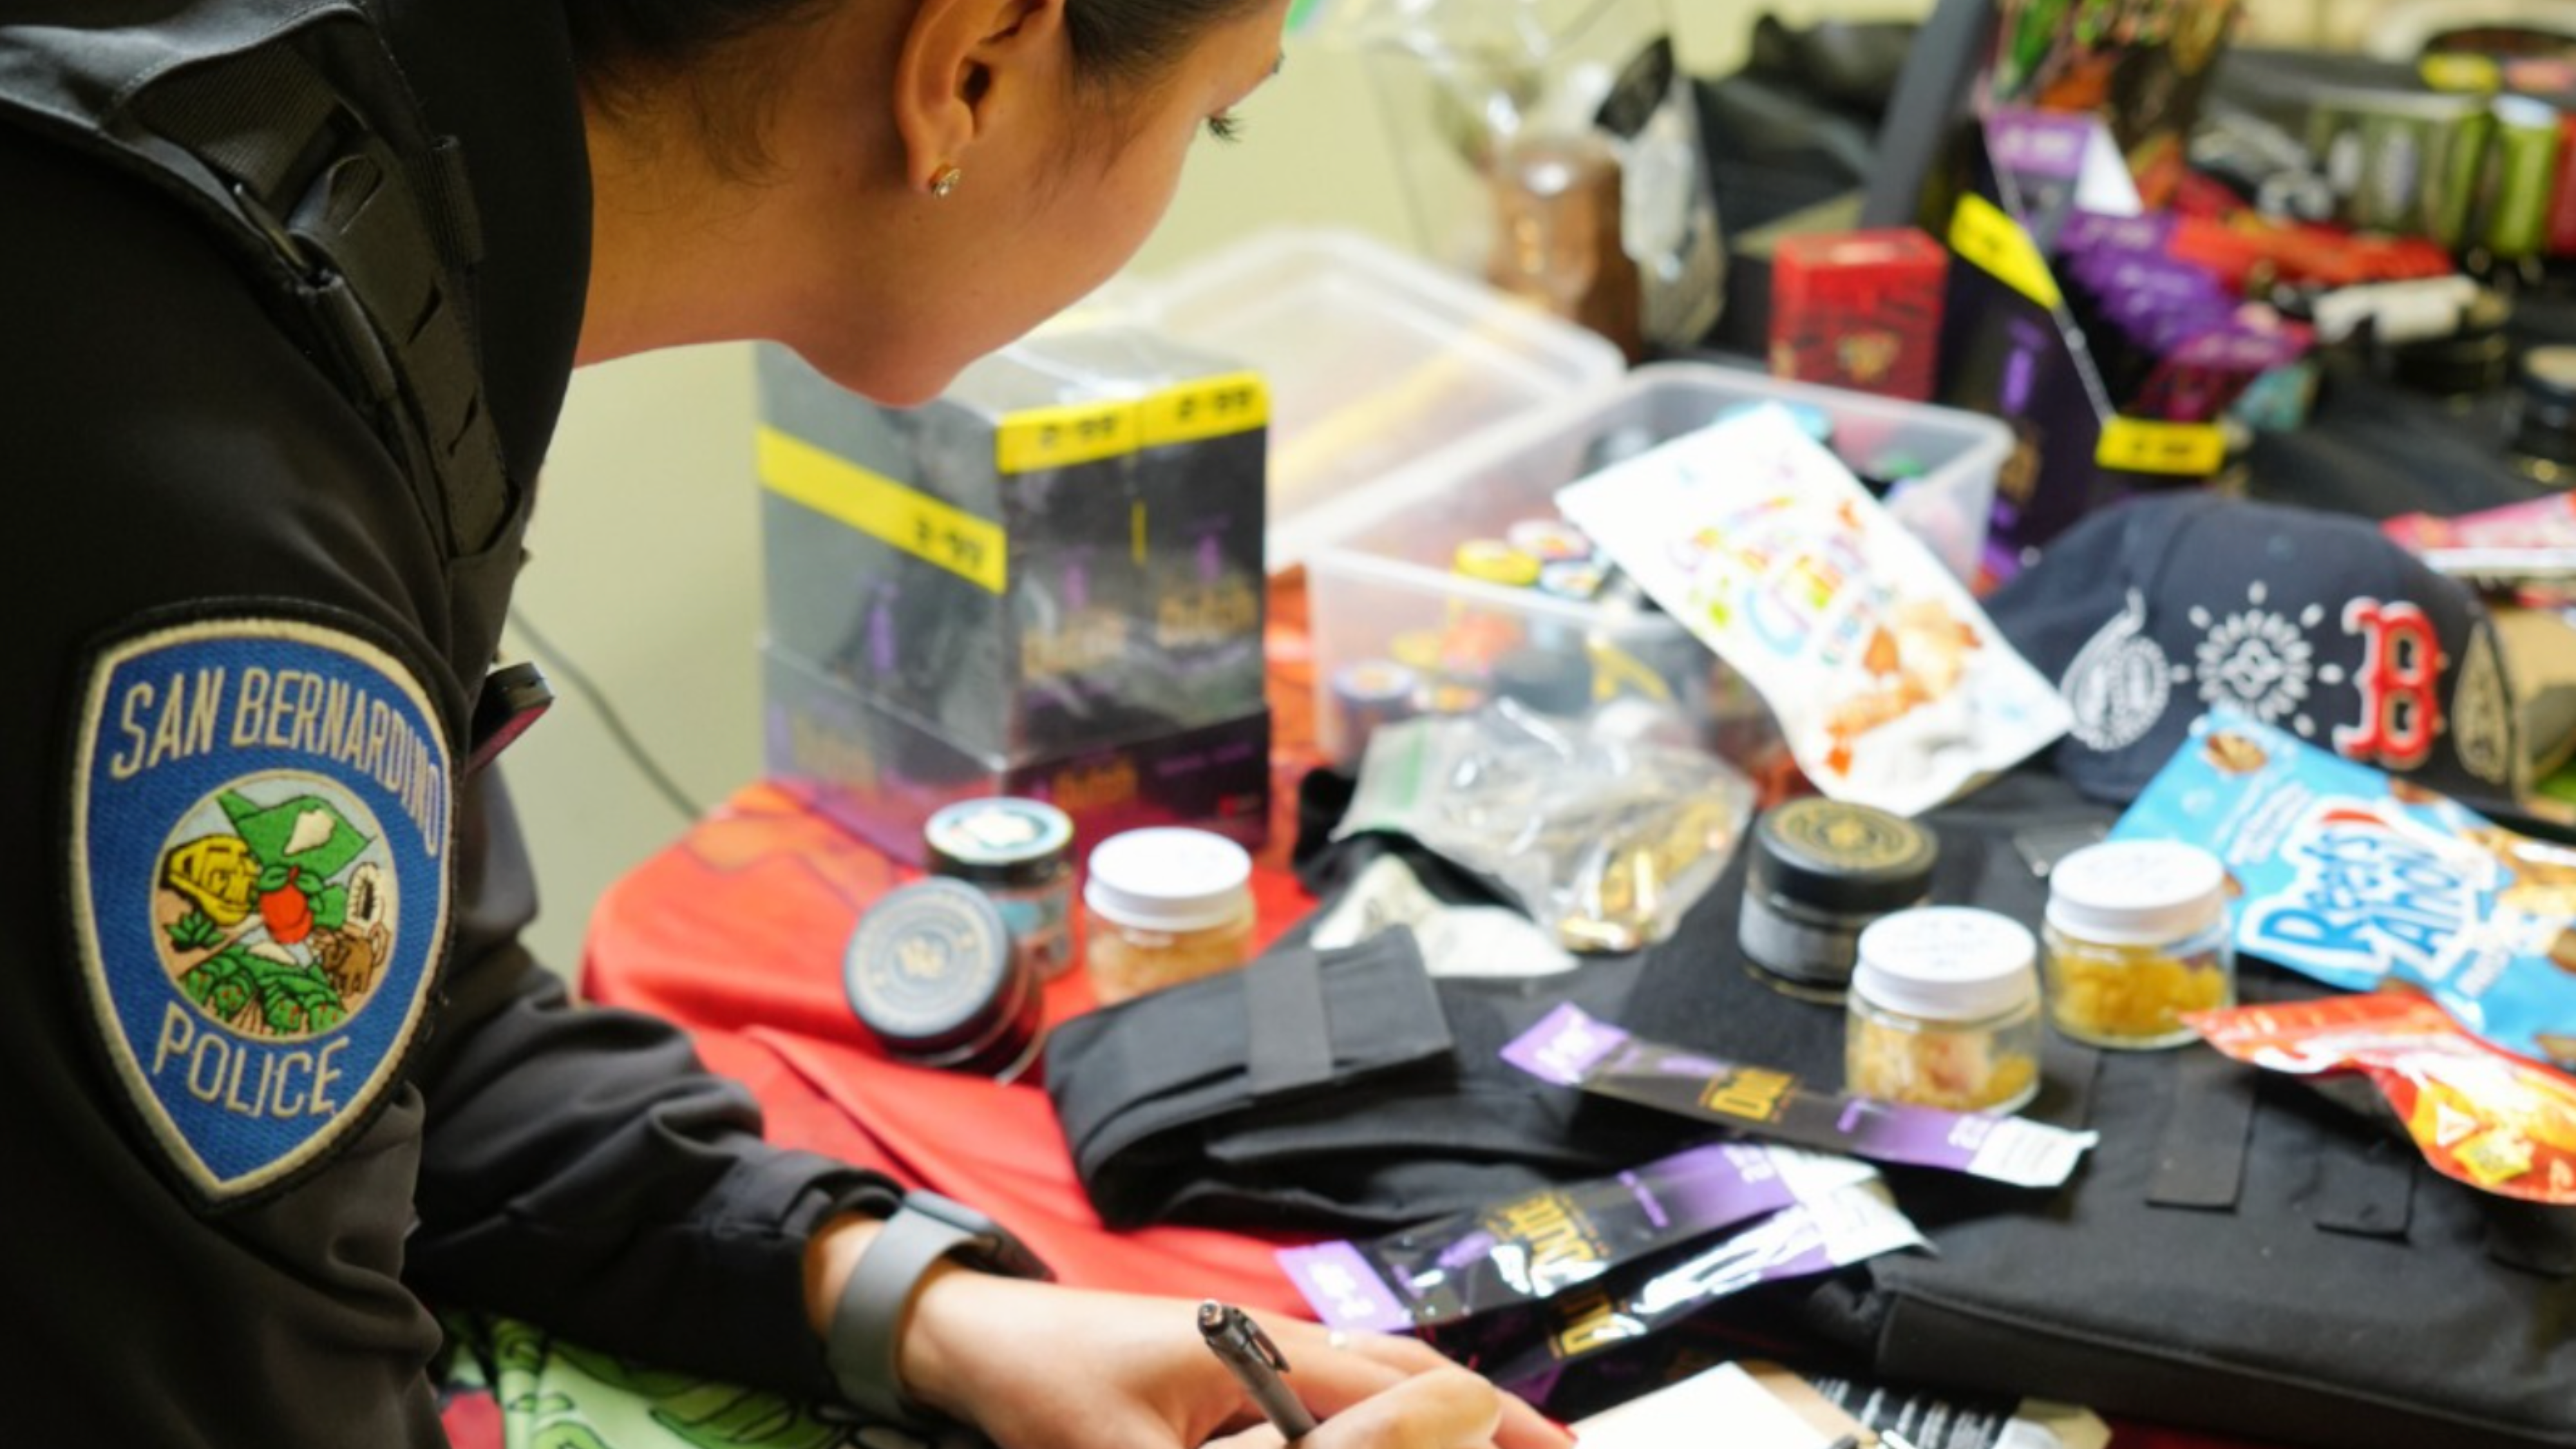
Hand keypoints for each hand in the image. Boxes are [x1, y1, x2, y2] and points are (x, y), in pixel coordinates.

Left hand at [900, 1273, 1572, 1448]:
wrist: (975, 1339)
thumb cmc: (1047, 1385)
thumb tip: (1377, 1443)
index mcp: (1274, 1350)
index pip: (1415, 1392)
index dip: (1497, 1427)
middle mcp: (1281, 1343)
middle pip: (1415, 1383)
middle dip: (1491, 1425)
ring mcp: (1256, 1359)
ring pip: (1378, 1391)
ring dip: (1438, 1426)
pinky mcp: (1230, 1381)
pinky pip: (1326, 1405)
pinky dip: (1374, 1427)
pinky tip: (1386, 1441)